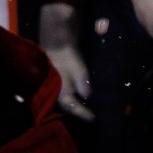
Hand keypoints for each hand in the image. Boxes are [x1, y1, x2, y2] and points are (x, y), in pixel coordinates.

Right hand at [37, 2, 91, 119]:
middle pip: (68, 104)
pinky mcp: (61, 75)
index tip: (96, 119)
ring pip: (69, 97)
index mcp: (56, 87)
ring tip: (94, 108)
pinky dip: (78, 94)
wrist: (56, 32)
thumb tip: (88, 95)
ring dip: (80, 103)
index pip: (71, 106)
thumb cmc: (64, 49)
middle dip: (81, 110)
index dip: (83, 113)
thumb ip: (81, 80)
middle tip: (96, 116)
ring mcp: (58, 81)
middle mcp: (55, 87)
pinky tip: (87, 95)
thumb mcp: (74, 64)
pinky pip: (70, 90)